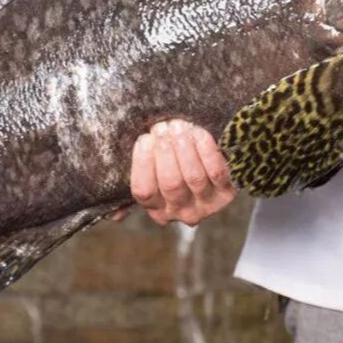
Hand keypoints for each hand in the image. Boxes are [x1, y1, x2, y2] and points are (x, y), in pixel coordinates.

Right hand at [114, 119, 235, 226]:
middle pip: (170, 184)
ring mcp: (206, 205)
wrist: (215, 171)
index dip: (142, 164)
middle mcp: (181, 213)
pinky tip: (197, 132)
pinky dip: (205, 150)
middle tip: (161, 127)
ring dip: (184, 148)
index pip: (143, 192)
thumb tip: (115, 216)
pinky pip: (216, 171)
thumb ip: (139, 186)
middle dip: (164, 152)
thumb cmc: (176, 169)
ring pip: (193, 177)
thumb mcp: (154, 180)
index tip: (143, 138)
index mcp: (157, 210)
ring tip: (177, 126)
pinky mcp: (227, 194)